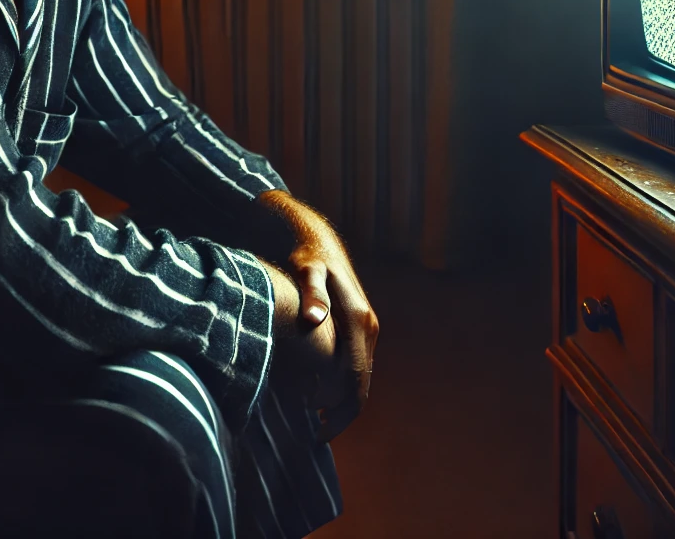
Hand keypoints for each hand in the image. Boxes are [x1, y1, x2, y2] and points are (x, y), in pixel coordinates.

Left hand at [254, 190, 378, 442]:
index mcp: (360, 321)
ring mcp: (367, 327)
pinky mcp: (359, 326)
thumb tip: (314, 318)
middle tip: (315, 435)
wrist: (318, 239)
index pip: (356, 378)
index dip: (340, 410)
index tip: (318, 432)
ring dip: (341, 400)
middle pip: (362, 382)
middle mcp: (369, 326)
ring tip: (314, 421)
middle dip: (342, 413)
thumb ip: (310, 295)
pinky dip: (341, 384)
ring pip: (360, 375)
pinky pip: (355, 363)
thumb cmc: (307, 255)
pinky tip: (318, 394)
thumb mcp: (305, 271)